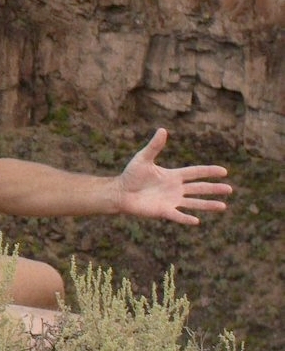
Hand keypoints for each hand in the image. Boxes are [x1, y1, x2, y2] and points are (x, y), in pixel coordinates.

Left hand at [115, 128, 230, 225]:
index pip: (195, 173)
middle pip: (199, 188)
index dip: (209, 172)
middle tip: (230, 189)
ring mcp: (171, 201)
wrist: (120, 192)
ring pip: (194, 203)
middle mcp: (176, 189)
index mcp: (173, 176)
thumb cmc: (131, 175)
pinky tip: (197, 220)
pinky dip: (186, 218)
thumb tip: (162, 130)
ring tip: (223, 206)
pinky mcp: (163, 211)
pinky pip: (177, 215)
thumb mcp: (143, 158)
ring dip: (208, 205)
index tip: (224, 171)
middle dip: (214, 189)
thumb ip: (154, 146)